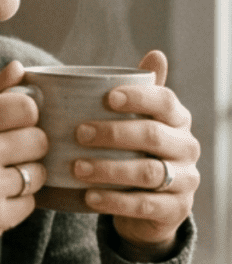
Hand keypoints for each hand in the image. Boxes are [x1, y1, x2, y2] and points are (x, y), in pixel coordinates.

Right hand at [0, 60, 47, 263]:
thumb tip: (19, 67)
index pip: (26, 107)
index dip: (26, 119)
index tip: (13, 128)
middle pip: (39, 140)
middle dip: (29, 150)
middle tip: (6, 158)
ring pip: (38, 173)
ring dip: (25, 179)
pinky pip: (30, 204)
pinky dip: (16, 205)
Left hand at [72, 50, 199, 259]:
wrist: (150, 207)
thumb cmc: (137, 152)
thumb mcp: (139, 122)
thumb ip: (141, 92)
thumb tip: (155, 53)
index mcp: (177, 120)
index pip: (165, 102)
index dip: (138, 98)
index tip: (108, 98)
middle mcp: (187, 147)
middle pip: (152, 136)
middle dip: (113, 133)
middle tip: (79, 133)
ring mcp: (185, 180)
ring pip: (148, 172)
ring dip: (109, 169)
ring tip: (77, 167)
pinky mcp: (175, 210)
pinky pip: (145, 205)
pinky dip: (115, 201)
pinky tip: (89, 197)